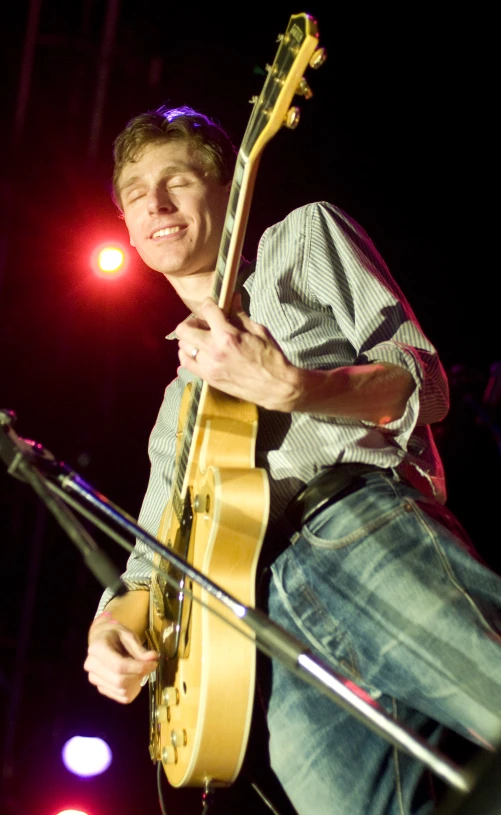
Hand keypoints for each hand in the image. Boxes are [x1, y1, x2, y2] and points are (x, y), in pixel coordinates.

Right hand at [84, 612, 158, 703]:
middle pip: (120, 681)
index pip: (119, 666)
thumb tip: (153, 658)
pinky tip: (135, 680)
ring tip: (140, 671)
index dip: (139, 667)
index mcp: (97, 649)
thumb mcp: (128, 635)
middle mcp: (92, 666)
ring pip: (121, 690)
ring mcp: (94, 678)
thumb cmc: (115, 634)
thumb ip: (139, 649)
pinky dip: (132, 691)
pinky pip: (120, 697)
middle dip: (139, 675)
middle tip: (149, 666)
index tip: (154, 663)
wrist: (101, 638)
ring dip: (136, 683)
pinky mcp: (100, 687)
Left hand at [176, 293, 301, 410]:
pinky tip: (198, 353)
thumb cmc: (271, 357)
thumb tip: (234, 297)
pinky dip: (188, 355)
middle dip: (192, 321)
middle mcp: (214, 350)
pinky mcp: (208, 378)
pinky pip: (185, 363)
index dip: (209, 303)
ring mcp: (209, 366)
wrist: (276, 386)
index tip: (212, 305)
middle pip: (184, 328)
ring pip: (183, 346)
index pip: (207, 310)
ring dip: (190, 339)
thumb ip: (240, 315)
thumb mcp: (258, 331)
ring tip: (201, 339)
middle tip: (203, 324)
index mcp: (228, 335)